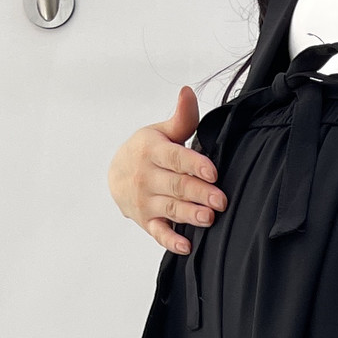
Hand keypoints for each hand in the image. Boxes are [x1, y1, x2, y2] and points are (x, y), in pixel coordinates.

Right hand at [108, 86, 226, 255]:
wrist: (116, 174)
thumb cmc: (147, 151)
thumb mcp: (160, 132)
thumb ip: (181, 118)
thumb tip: (188, 91)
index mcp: (153, 151)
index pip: (175, 158)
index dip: (194, 165)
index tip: (212, 172)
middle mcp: (147, 176)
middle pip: (176, 185)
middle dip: (199, 193)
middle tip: (220, 200)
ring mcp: (145, 200)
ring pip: (170, 208)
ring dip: (189, 215)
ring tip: (208, 218)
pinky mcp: (146, 220)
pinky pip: (158, 232)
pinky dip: (170, 241)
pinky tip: (186, 246)